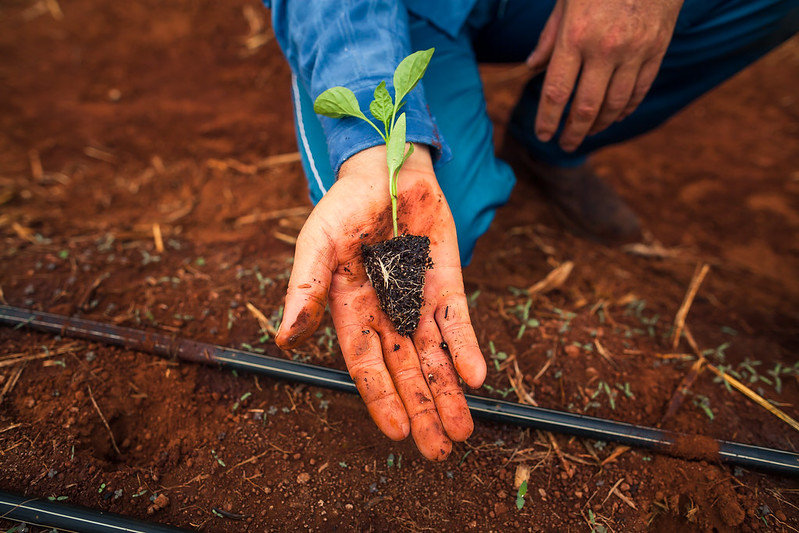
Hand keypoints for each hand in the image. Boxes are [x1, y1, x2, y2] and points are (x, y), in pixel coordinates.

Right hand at [275, 145, 485, 460]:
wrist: (386, 168)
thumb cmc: (344, 206)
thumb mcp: (317, 244)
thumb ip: (305, 289)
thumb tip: (285, 338)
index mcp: (350, 312)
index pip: (367, 365)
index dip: (382, 398)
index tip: (398, 433)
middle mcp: (386, 315)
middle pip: (406, 371)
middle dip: (422, 409)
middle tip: (438, 450)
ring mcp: (417, 301)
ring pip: (435, 357)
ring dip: (448, 392)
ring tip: (461, 430)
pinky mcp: (445, 283)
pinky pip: (457, 321)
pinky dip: (466, 348)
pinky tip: (475, 376)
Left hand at [527, 0, 682, 150]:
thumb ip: (550, 36)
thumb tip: (531, 67)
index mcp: (576, 36)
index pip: (556, 92)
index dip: (548, 119)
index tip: (543, 135)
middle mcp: (605, 48)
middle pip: (585, 107)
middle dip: (572, 132)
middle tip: (565, 145)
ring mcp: (635, 51)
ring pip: (615, 104)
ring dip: (599, 124)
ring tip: (587, 132)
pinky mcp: (657, 49)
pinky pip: (640, 90)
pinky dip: (626, 109)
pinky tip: (614, 116)